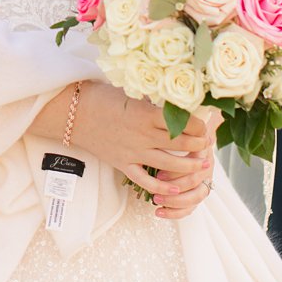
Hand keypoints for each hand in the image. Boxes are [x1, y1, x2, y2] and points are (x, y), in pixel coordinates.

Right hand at [68, 83, 211, 196]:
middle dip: (198, 145)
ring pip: (169, 164)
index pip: (182, 122)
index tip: (205, 125)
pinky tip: (175, 189)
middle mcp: (143, 135)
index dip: (198, 125)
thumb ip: (153, 99)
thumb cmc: (102, 96)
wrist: (73, 113)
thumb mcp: (131, 92)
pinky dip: (161, 187)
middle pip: (179, 143)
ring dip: (188, 166)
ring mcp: (133, 152)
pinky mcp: (123, 164)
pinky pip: (145, 181)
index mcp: (146, 113)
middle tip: (207, 144)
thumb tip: (177, 99)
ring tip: (202, 165)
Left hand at [150, 111, 219, 219]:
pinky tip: (159, 212)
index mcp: (204, 148)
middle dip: (175, 184)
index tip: (159, 172)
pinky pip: (190, 207)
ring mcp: (204, 180)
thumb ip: (177, 120)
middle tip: (157, 183)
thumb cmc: (185, 123)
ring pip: (195, 197)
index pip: (197, 162)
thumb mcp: (180, 119)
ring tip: (156, 200)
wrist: (203, 133)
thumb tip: (171, 112)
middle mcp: (207, 166)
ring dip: (175, 201)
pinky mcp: (195, 192)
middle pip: (196, 181)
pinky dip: (176, 212)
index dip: (179, 170)